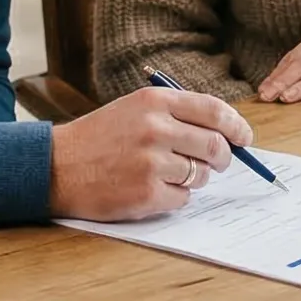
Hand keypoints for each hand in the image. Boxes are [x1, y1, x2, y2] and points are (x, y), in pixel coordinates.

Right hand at [46, 87, 254, 221]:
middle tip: (217, 163)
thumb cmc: (98, 138)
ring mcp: (151, 162)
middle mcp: (156, 129)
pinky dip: (175, 197)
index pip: (214, 110)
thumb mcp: (134, 110)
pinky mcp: (146, 194)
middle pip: (215, 146)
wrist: (55, 166)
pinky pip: (183, 199)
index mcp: (154, 102)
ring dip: (194, 178)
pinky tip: (151, 189)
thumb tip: (225, 134)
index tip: (245, 138)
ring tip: (167, 174)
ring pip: (201, 175)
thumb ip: (176, 116)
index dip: (236, 126)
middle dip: (222, 158)